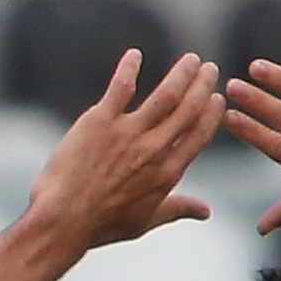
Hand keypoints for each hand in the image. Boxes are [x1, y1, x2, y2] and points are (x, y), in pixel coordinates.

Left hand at [19, 50, 225, 259]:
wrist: (63, 220)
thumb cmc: (101, 225)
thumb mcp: (145, 221)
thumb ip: (177, 209)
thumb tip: (206, 211)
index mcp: (167, 173)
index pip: (199, 135)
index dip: (211, 114)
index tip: (217, 98)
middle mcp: (154, 149)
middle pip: (188, 109)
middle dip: (202, 86)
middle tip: (209, 68)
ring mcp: (128, 133)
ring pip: (165, 95)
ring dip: (182, 74)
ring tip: (191, 60)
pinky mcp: (99, 121)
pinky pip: (120, 87)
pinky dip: (128, 68)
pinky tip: (134, 54)